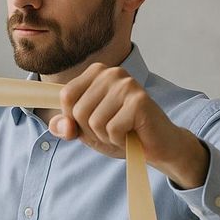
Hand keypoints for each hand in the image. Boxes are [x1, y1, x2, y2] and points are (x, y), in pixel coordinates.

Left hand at [48, 62, 208, 188]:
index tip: (94, 122)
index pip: (66, 96)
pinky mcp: (138, 101)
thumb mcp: (86, 131)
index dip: (74, 119)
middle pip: (78, 111)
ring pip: (94, 122)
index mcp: (96, 73)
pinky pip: (111, 129)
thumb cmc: (123, 134)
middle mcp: (111, 73)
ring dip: (107, 136)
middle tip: (113, 129)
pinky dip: (119, 139)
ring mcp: (126, 84)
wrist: (158, 146)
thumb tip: (61, 126)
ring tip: (123, 131)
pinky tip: (132, 134)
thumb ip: (67, 126)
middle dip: (92, 130)